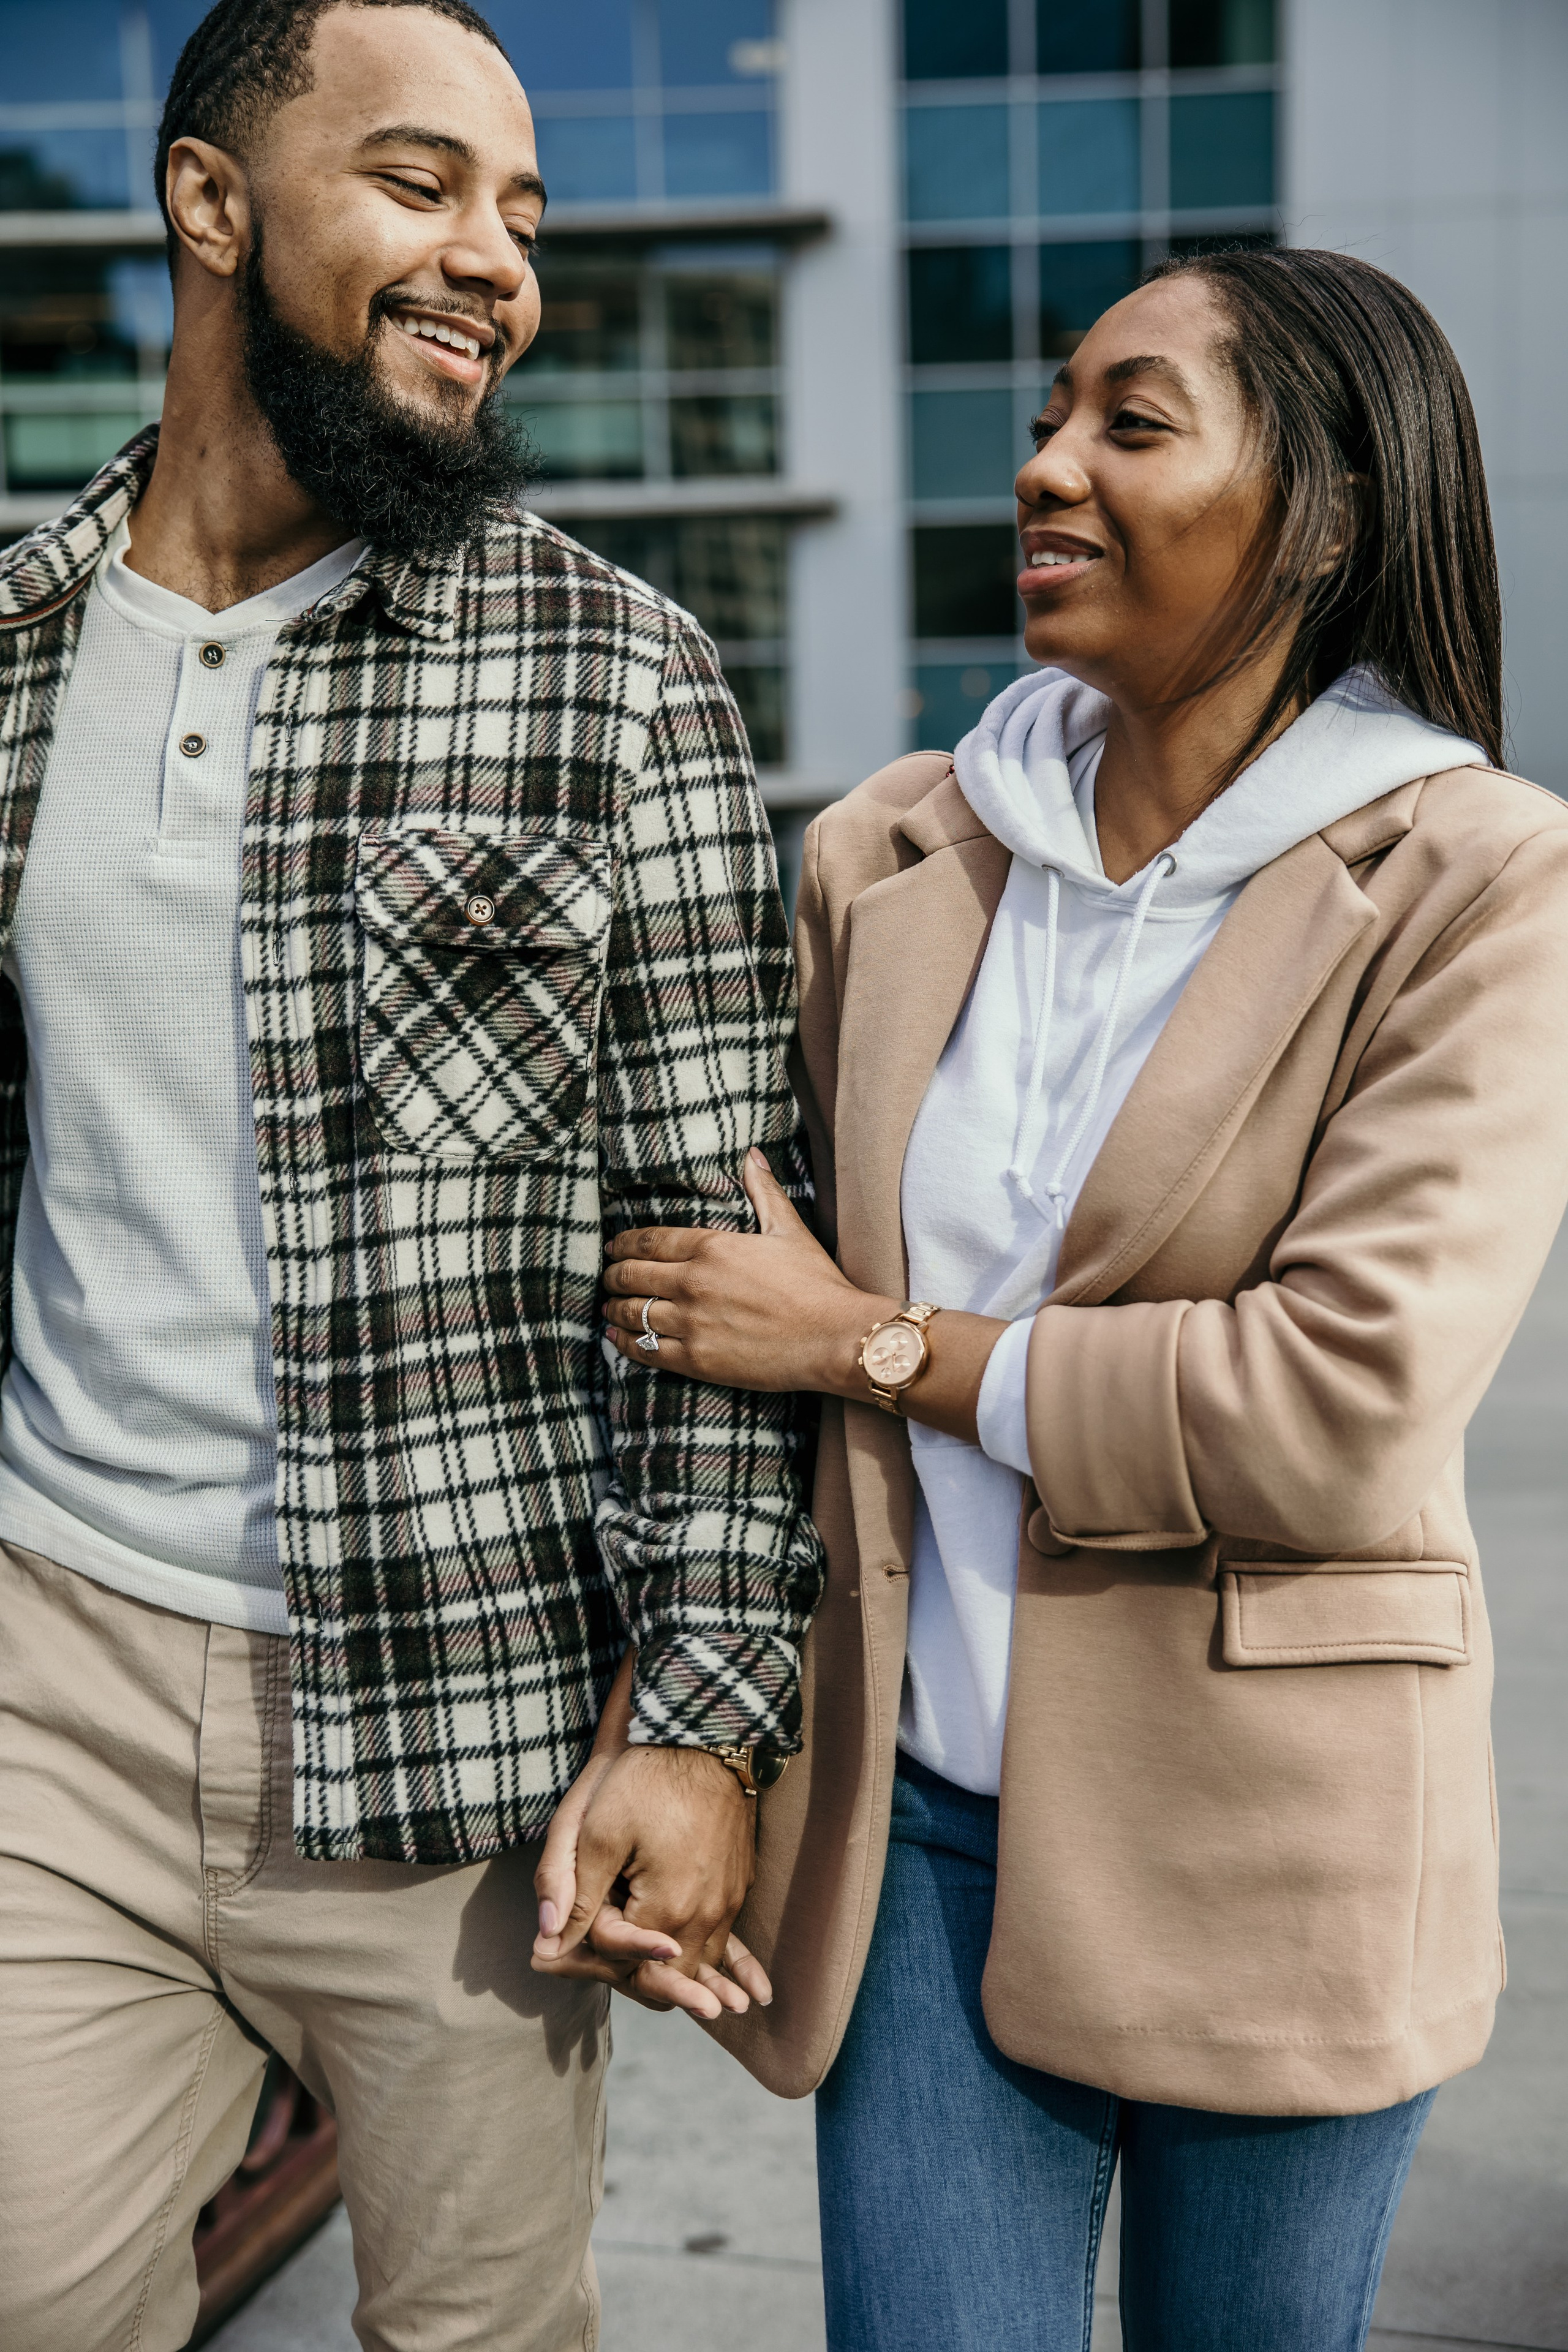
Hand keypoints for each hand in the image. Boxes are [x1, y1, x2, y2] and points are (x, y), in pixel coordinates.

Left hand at [532, 1737, 772, 2020]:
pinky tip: (692, 1946)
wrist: (704, 1736)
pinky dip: (703, 1950)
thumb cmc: (645, 1777)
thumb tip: (545, 1945)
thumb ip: (572, 1893)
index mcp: (668, 1909)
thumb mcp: (595, 1831)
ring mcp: (729, 1901)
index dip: (594, 1961)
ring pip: (700, 1963)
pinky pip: (722, 1937)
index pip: (627, 1968)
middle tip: (598, 1953)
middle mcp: (708, 1916)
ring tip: (636, 1946)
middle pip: (669, 1978)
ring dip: (671, 1968)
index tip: (573, 1940)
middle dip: (634, 1973)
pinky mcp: (739, 1885)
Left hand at [604, 1149, 888, 1395]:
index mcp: (711, 1247)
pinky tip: (616, 1340)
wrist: (834, 1338)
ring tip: (608, 1308)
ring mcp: (691, 1323)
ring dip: (614, 1309)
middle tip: (607, 1277)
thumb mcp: (789, 1230)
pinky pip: (646, 1350)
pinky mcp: (696, 1360)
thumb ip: (763, 1192)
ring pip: (633, 1312)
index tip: (613, 1246)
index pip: (649, 1241)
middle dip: (613, 1275)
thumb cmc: (816, 1284)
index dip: (624, 1244)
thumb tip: (752, 1156)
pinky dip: (625, 1344)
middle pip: (632, 1275)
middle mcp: (693, 1283)